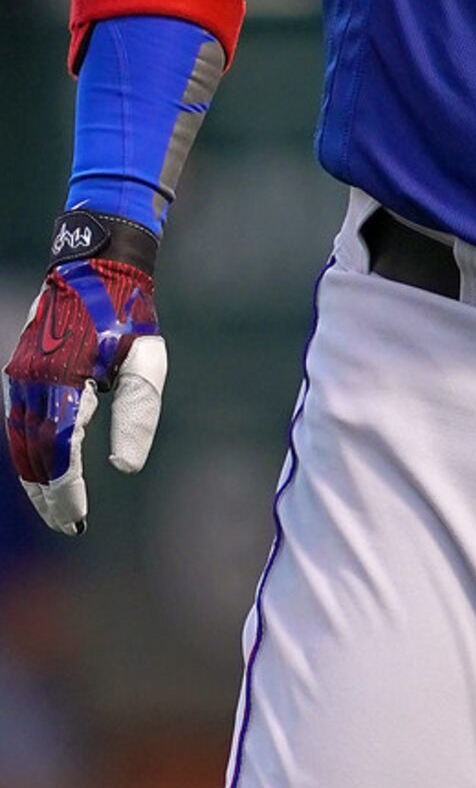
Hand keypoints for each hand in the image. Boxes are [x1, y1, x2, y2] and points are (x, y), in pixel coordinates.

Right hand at [4, 218, 165, 535]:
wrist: (95, 263)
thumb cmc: (127, 311)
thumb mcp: (146, 358)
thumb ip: (138, 412)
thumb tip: (126, 467)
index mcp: (63, 380)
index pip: (58, 450)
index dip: (65, 491)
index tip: (78, 522)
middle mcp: (32, 380)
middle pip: (32, 453)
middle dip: (48, 494)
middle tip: (69, 525)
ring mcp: (21, 374)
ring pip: (19, 439)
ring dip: (34, 477)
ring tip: (55, 508)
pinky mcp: (20, 369)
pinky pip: (17, 420)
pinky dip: (27, 450)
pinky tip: (42, 468)